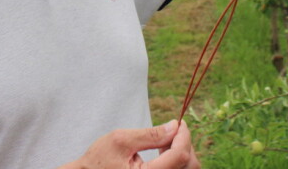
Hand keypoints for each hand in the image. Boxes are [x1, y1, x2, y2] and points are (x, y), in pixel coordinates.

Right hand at [64, 120, 199, 168]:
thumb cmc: (99, 160)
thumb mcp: (121, 140)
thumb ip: (150, 135)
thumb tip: (175, 126)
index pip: (179, 156)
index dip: (184, 136)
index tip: (180, 122)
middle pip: (189, 166)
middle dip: (185, 144)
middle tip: (172, 131)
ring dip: (182, 153)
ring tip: (165, 142)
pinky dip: (177, 161)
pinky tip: (163, 152)